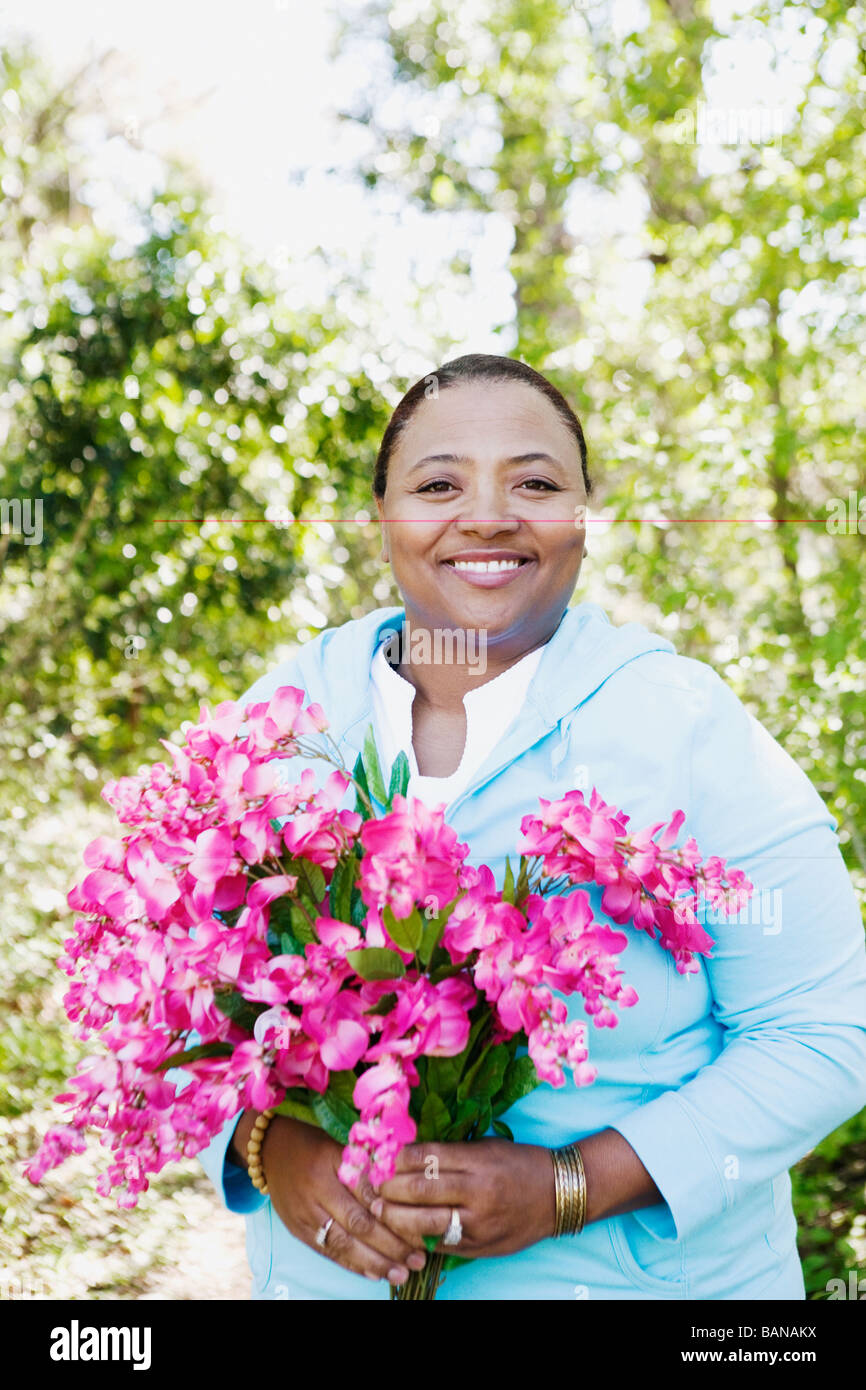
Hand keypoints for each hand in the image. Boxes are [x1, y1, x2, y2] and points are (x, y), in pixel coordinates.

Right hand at [256, 1115, 428, 1285]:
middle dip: (390, 1245)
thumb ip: (366, 1164)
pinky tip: (373, 1274)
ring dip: (374, 1262)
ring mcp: (305, 1214)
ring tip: (400, 1274)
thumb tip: (403, 1185)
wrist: (267, 1150)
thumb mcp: (338, 1143)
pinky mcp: (297, 1230)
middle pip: (357, 1224)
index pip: (367, 1194)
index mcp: (330, 1163)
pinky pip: (327, 1252)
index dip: (394, 1213)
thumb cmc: (311, 1142)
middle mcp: (316, 1192)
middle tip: (417, 1259)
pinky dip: (352, 1265)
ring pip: (343, 1244)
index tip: (420, 1228)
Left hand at [367, 1138, 556, 1258]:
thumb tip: (408, 1154)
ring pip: (426, 1222)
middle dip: (391, 1188)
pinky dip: (418, 1237)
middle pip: (421, 1190)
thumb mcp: (486, 1147)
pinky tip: (403, 1231)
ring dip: (396, 1217)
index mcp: (479, 1161)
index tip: (384, 1157)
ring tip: (380, 1210)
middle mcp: (478, 1192)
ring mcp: (480, 1223)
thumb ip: (452, 1153)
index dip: (400, 1158)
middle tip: (375, 1185)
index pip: (428, 1157)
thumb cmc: (518, 1164)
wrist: (558, 1195)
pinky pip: (440, 1244)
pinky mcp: (481, 1247)